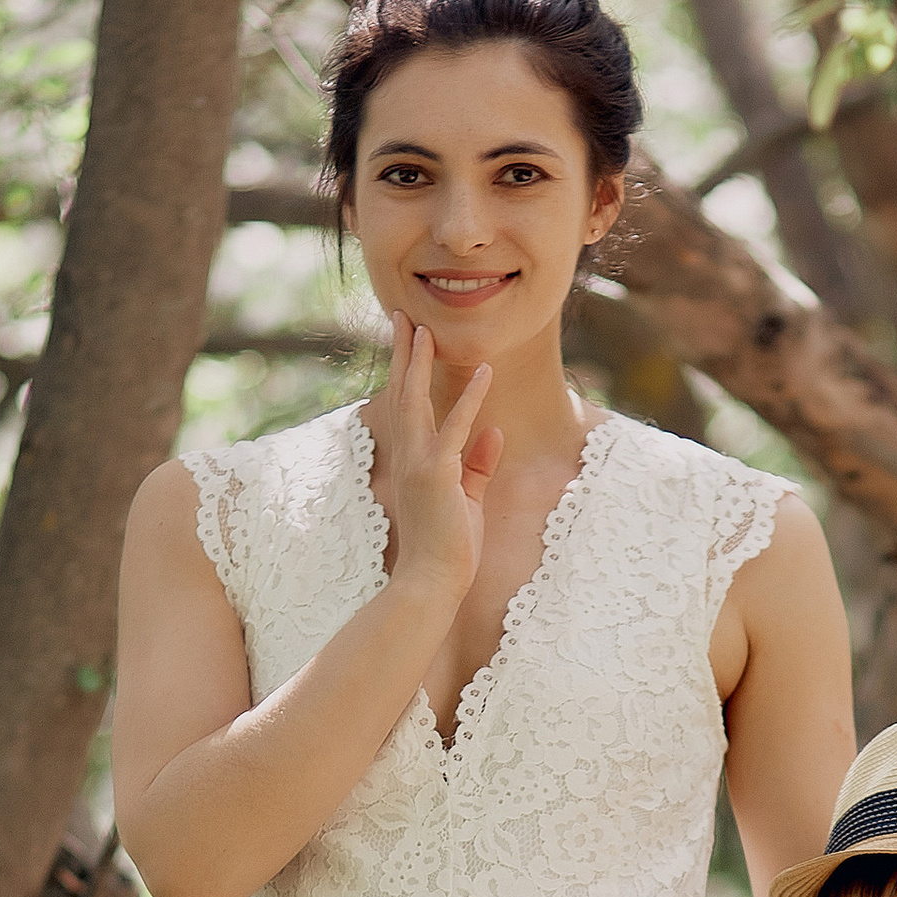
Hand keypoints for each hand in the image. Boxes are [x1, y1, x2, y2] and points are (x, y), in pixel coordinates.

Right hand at [380, 312, 503, 605]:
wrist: (432, 581)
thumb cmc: (449, 546)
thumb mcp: (468, 498)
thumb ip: (479, 462)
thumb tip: (495, 430)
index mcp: (413, 460)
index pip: (406, 406)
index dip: (405, 371)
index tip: (408, 340)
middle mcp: (409, 456)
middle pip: (401, 393)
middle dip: (402, 353)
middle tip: (402, 315)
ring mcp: (419, 463)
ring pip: (415, 401)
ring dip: (420, 362)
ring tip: (425, 327)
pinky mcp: (439, 474)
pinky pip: (457, 428)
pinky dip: (471, 398)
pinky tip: (485, 371)